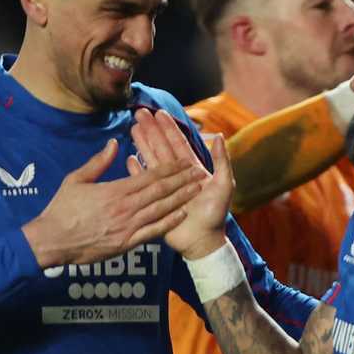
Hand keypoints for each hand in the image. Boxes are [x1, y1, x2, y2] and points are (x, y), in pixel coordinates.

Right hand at [21, 138, 201, 267]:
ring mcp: (128, 226)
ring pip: (161, 209)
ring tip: (198, 189)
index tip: (184, 161)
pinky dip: (169, 222)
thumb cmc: (61, 209)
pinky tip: (182, 214)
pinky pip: (153, 231)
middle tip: (200, 172)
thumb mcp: (75, 180)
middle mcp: (125, 207)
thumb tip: (114, 143)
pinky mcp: (127, 243)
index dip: (170, 168)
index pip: (149, 176)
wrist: (52, 241)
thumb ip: (97, 162)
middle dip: (182, 180)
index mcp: (114, 191)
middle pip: (160, 191)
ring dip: (182, 198)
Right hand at [129, 108, 232, 259]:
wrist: (204, 240)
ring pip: (151, 160)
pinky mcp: (154, 199)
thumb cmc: (216, 214)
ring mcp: (164, 187)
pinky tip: (129, 158)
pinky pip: (143, 183)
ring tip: (133, 128)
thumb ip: (222, 160)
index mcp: (192, 170)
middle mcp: (177, 176)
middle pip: (161, 148)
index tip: (158, 113)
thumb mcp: (224, 185)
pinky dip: (137, 171)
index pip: (177, 144)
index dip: (168, 128)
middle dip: (151, 130)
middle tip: (140, 113)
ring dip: (143, 144)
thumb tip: (218, 136)